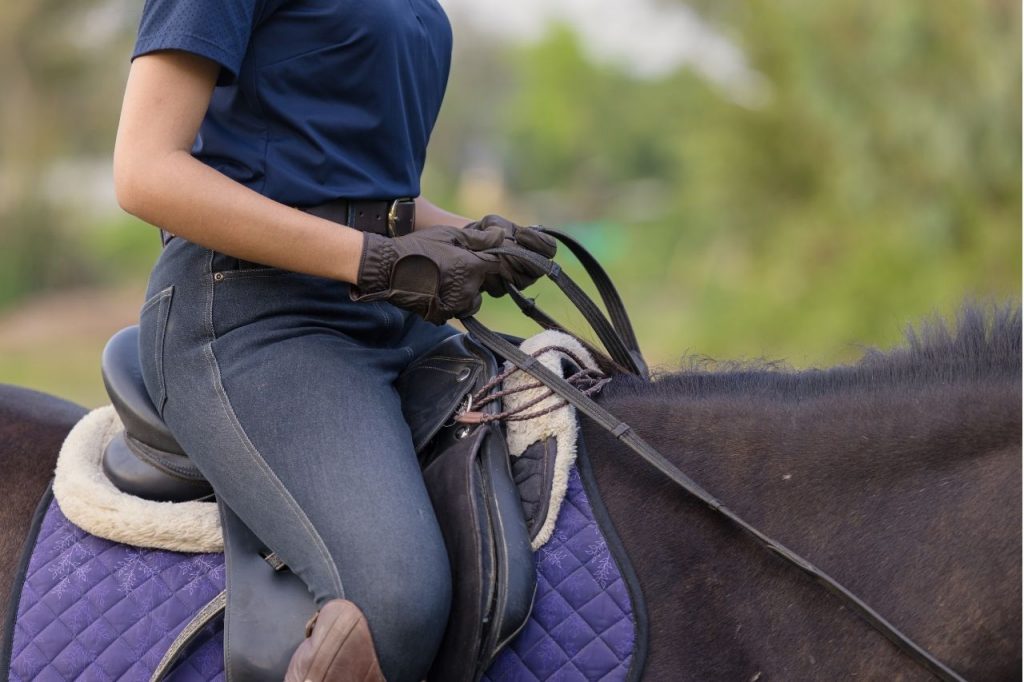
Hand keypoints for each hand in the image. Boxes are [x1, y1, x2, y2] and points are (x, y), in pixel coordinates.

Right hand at [349, 226, 504, 323]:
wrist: (388, 267)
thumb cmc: (419, 247)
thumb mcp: (450, 235)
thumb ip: (478, 238)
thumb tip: (502, 237)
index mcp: (472, 267)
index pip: (496, 265)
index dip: (488, 260)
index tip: (478, 257)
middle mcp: (468, 289)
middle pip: (483, 285)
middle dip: (473, 276)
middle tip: (453, 265)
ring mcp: (455, 305)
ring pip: (471, 301)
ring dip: (464, 292)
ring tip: (444, 279)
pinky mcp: (441, 315)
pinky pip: (454, 311)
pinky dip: (449, 303)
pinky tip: (435, 290)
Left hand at [463, 214, 556, 295]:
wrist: (467, 246)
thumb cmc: (485, 231)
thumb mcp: (491, 223)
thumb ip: (499, 226)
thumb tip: (504, 237)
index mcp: (536, 247)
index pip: (550, 248)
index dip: (537, 242)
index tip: (519, 235)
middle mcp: (532, 266)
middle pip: (538, 268)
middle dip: (519, 257)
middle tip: (503, 248)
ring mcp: (519, 280)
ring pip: (521, 280)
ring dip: (504, 266)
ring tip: (490, 255)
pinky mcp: (502, 290)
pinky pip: (502, 287)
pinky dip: (490, 276)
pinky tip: (482, 266)